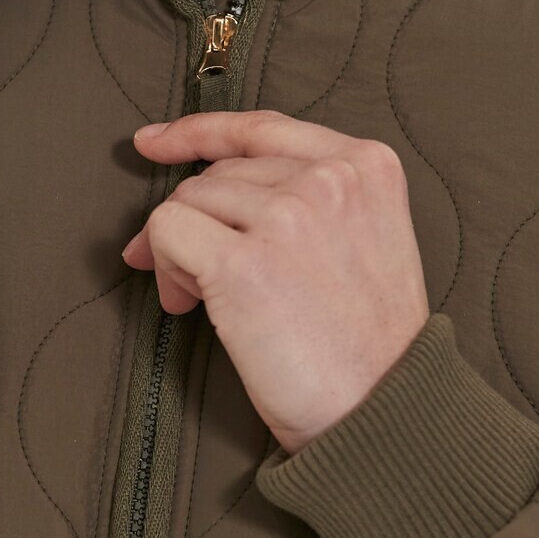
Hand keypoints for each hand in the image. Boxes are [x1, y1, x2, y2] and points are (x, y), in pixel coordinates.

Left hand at [122, 110, 429, 455]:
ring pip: (186, 202)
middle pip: (218, 174)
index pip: (264, 128)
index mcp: (367, 165)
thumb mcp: (369, 239)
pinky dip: (164, 267)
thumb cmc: (368, 343)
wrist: (383, 409)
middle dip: (192, 220)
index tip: (155, 143)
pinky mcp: (242, 261)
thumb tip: (201, 192)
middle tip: (190, 276)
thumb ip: (311, 199)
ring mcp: (287, 216)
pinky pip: (167, 232)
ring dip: (179, 253)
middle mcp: (330, 178)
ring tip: (202, 301)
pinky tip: (189, 305)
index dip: (200, 133)